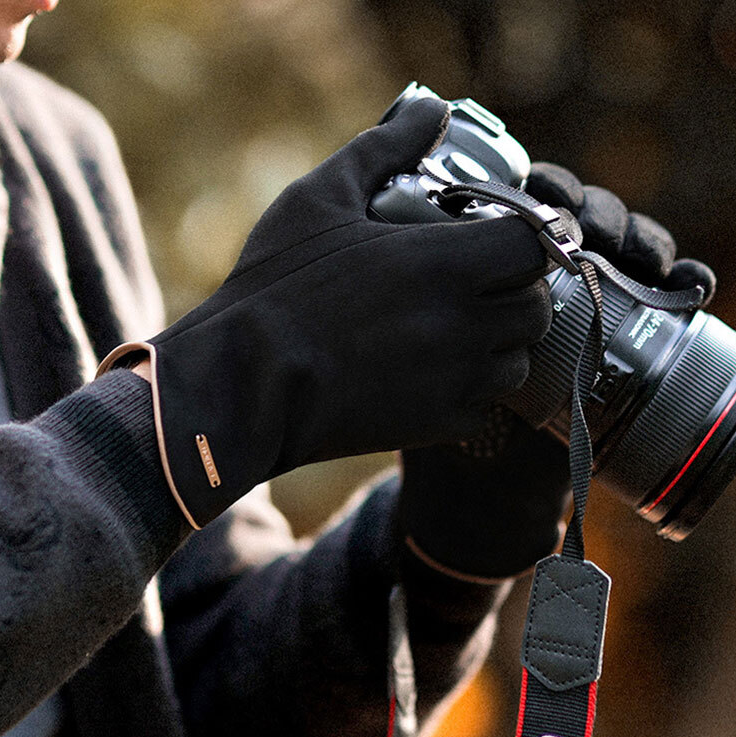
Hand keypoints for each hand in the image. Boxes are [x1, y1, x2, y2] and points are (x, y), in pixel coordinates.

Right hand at [99, 99, 552, 527]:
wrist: (243, 383)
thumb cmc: (275, 288)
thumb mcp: (318, 199)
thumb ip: (383, 147)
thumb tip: (430, 108)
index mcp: (439, 264)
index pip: (535, 248)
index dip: (525, 239)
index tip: (499, 237)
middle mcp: (459, 326)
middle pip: (537, 308)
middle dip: (518, 291)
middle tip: (482, 283)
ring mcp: (452, 382)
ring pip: (518, 362)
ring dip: (501, 343)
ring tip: (461, 329)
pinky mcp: (434, 425)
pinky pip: (484, 407)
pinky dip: (471, 389)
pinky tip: (435, 372)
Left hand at [400, 162, 716, 579]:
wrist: (470, 476)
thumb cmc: (419, 396)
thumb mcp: (395, 328)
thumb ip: (393, 274)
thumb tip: (389, 194)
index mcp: (488, 262)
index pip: (527, 205)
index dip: (546, 193)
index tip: (547, 198)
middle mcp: (538, 281)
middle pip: (584, 222)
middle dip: (599, 215)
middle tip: (594, 233)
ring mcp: (583, 308)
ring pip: (625, 253)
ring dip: (643, 243)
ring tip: (644, 257)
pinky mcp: (619, 343)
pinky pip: (659, 305)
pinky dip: (682, 285)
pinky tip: (688, 284)